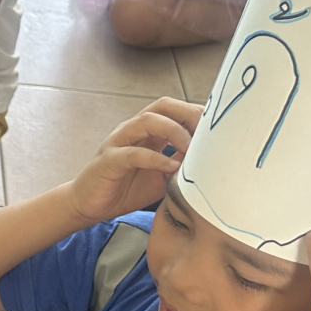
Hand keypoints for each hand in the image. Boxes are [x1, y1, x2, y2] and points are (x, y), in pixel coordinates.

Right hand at [69, 97, 199, 222]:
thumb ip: (181, 165)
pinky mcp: (108, 160)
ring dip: (174, 132)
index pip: (175, 110)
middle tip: (208, 134)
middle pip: (162, 106)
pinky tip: (170, 168)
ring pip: (147, 121)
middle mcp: (133, 130)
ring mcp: (118, 142)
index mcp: (147, 131)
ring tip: (190, 150)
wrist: (90, 205)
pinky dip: (154, 158)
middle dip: (188, 114)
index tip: (220, 129)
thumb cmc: (126, 189)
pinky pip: (132, 153)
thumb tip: (209, 161)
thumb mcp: (163, 177)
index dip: (197, 114)